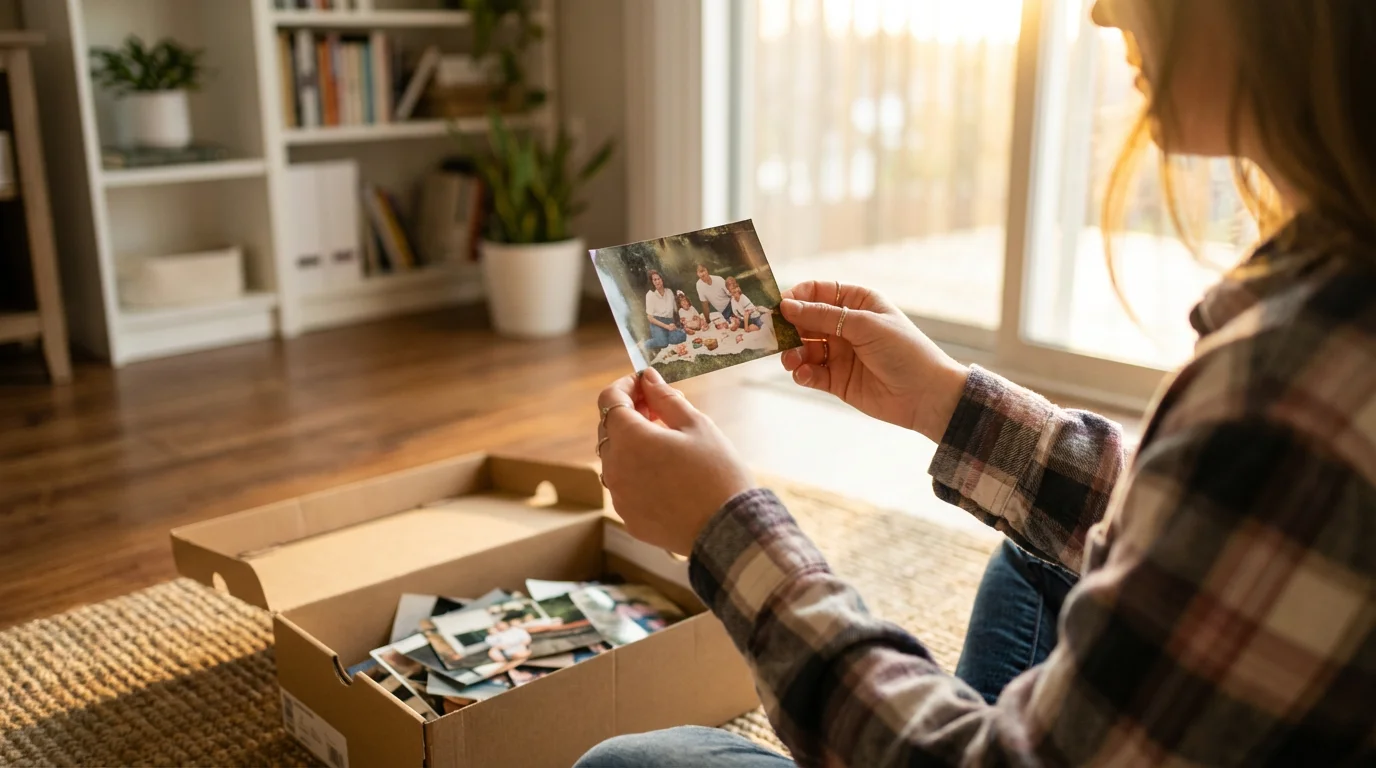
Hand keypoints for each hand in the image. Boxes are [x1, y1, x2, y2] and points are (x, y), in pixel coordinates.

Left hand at [597, 368, 754, 554]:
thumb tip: (647, 378)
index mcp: (630, 440)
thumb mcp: (696, 425)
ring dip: (633, 444)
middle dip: (630, 413)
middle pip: (609, 429)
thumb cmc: (717, 472)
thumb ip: (665, 398)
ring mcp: (619, 497)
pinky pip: (626, 486)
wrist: (728, 529)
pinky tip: (666, 474)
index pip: (609, 400)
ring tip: (667, 443)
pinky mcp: (629, 518)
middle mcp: (615, 468)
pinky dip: (638, 473)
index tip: (644, 382)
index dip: (625, 385)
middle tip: (661, 409)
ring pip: (616, 458)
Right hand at [780, 281, 969, 441]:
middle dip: (789, 327)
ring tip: (791, 360)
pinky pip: (811, 373)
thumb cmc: (904, 351)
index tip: (778, 306)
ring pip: (804, 348)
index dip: (797, 297)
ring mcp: (840, 353)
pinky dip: (803, 373)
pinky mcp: (837, 380)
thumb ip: (823, 316)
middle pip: (805, 320)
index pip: (818, 292)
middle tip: (773, 336)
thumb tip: (787, 306)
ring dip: (793, 353)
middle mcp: (846, 326)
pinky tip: (804, 375)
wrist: (926, 395)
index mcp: (857, 302)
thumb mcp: (864, 325)